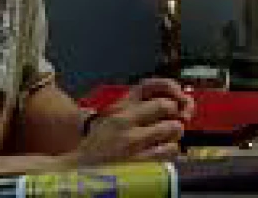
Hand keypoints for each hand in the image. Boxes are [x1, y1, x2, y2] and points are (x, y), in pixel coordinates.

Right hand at [63, 78, 194, 166]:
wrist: (78, 171)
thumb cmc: (99, 146)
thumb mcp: (112, 118)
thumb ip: (138, 108)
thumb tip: (177, 103)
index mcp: (119, 108)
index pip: (151, 86)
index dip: (172, 91)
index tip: (179, 99)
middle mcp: (125, 121)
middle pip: (167, 106)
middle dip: (176, 115)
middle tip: (172, 124)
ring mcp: (132, 142)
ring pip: (173, 128)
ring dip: (174, 134)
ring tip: (164, 140)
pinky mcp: (138, 162)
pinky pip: (170, 151)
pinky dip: (171, 151)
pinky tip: (161, 154)